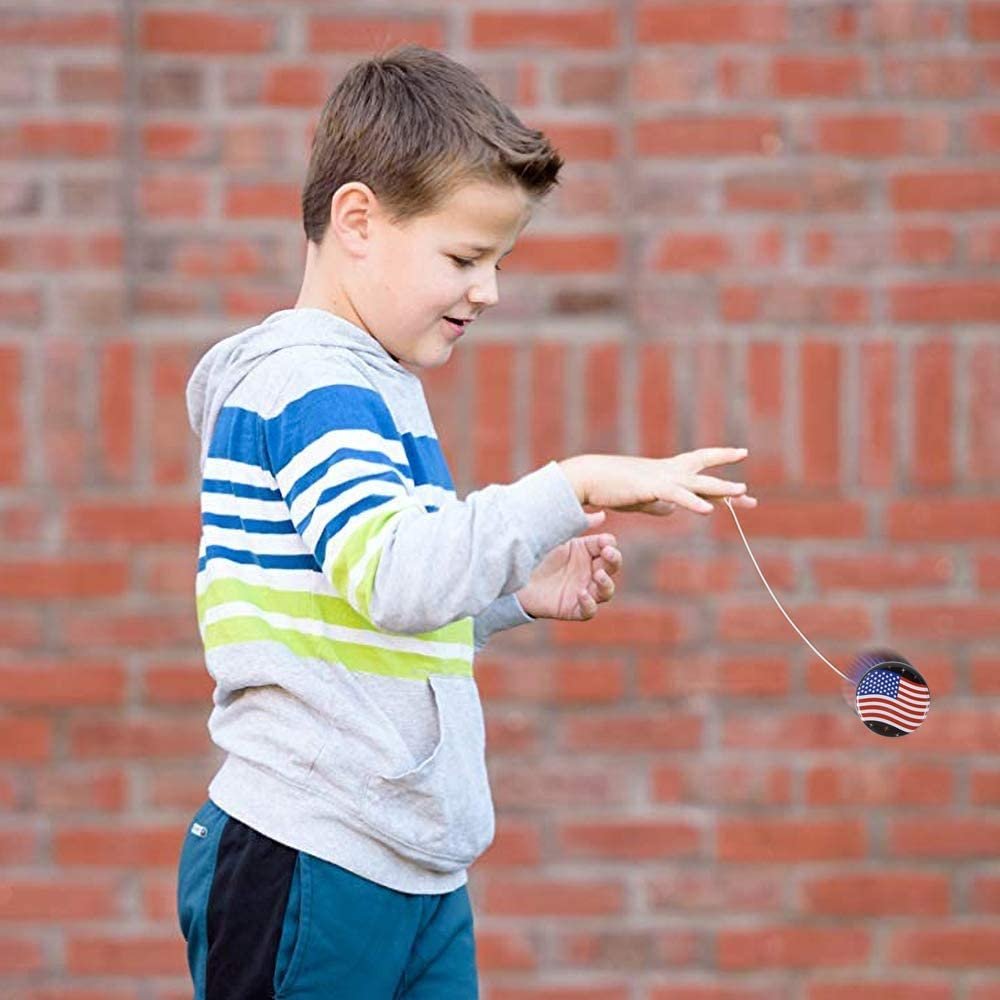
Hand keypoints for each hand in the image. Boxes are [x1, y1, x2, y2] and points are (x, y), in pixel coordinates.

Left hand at [516, 512, 620, 620]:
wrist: (512, 574)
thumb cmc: (534, 552)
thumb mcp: (555, 536)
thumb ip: (577, 525)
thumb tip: (601, 514)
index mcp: (586, 552)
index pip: (608, 547)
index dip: (610, 545)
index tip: (605, 542)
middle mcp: (588, 571)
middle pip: (612, 568)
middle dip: (614, 560)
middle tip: (608, 553)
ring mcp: (583, 590)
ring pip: (606, 591)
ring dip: (606, 583)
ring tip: (598, 575)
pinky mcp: (573, 608)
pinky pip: (589, 610)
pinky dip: (589, 603)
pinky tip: (582, 594)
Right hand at [559, 447, 757, 515]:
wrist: (588, 477)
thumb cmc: (611, 487)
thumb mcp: (640, 499)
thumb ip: (658, 503)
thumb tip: (672, 510)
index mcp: (666, 473)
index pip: (699, 474)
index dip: (720, 476)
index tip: (740, 479)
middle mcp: (669, 471)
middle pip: (705, 477)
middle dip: (728, 486)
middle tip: (750, 497)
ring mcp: (661, 477)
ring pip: (697, 483)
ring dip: (720, 488)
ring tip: (742, 492)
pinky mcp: (650, 487)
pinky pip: (677, 495)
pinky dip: (692, 502)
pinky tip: (708, 510)